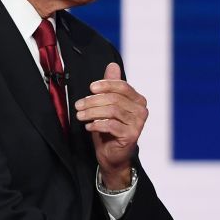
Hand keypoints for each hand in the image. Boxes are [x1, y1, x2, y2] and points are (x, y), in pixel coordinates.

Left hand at [74, 62, 147, 187]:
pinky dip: (97, 124)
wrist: (113, 155)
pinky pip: (111, 125)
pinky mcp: (131, 136)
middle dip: (93, 101)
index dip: (105, 85)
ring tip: (80, 115)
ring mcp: (138, 124)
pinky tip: (88, 126)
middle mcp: (142, 110)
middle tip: (78, 105)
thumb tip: (112, 64)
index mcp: (138, 100)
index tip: (90, 88)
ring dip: (92, 112)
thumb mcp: (108, 105)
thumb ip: (110, 86)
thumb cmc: (110, 129)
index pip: (122, 86)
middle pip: (115, 99)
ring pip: (112, 111)